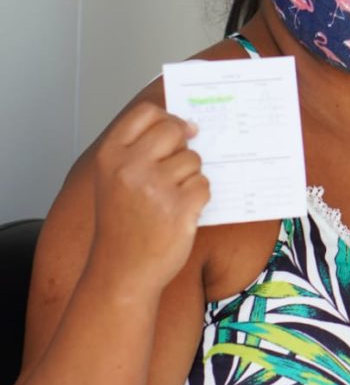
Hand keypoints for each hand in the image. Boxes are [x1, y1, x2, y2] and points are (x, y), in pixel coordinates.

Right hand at [91, 101, 209, 290]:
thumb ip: (139, 149)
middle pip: (174, 130)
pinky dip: (198, 198)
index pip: (146, 113)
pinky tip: (181, 212)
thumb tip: (185, 126)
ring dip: (190, 177)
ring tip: (171, 199)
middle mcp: (130, 167)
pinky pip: (203, 185)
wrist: (122, 271)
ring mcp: (155, 187)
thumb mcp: (114, 180)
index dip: (168, 118)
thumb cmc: (121, 225)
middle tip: (177, 169)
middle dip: (183, 146)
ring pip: (193, 160)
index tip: (180, 129)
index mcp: (110, 155)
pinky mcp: (179, 207)